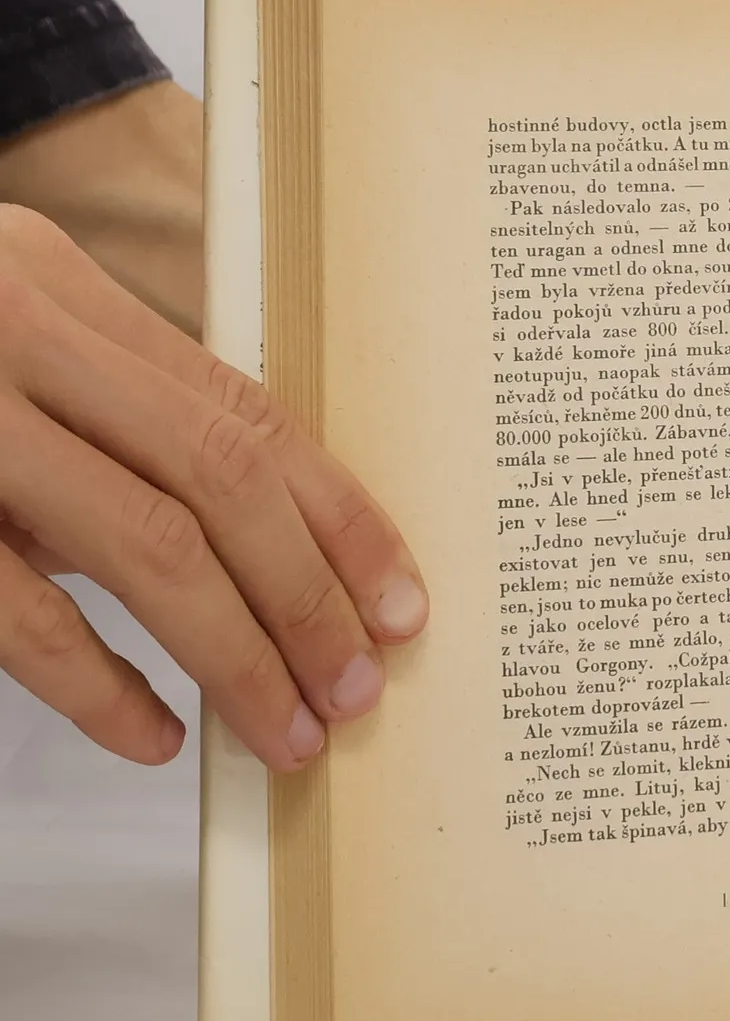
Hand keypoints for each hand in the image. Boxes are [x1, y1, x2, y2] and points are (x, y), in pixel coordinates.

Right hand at [0, 203, 427, 769]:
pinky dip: (95, 684)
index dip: (339, 514)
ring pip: (138, 544)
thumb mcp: (3, 334)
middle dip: (305, 596)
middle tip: (355, 691)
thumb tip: (254, 540)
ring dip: (232, 652)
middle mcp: (9, 332)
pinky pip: (12, 608)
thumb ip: (105, 411)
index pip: (245, 410)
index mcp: (56, 285)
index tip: (399, 600)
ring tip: (287, 731)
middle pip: (215, 478)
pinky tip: (154, 735)